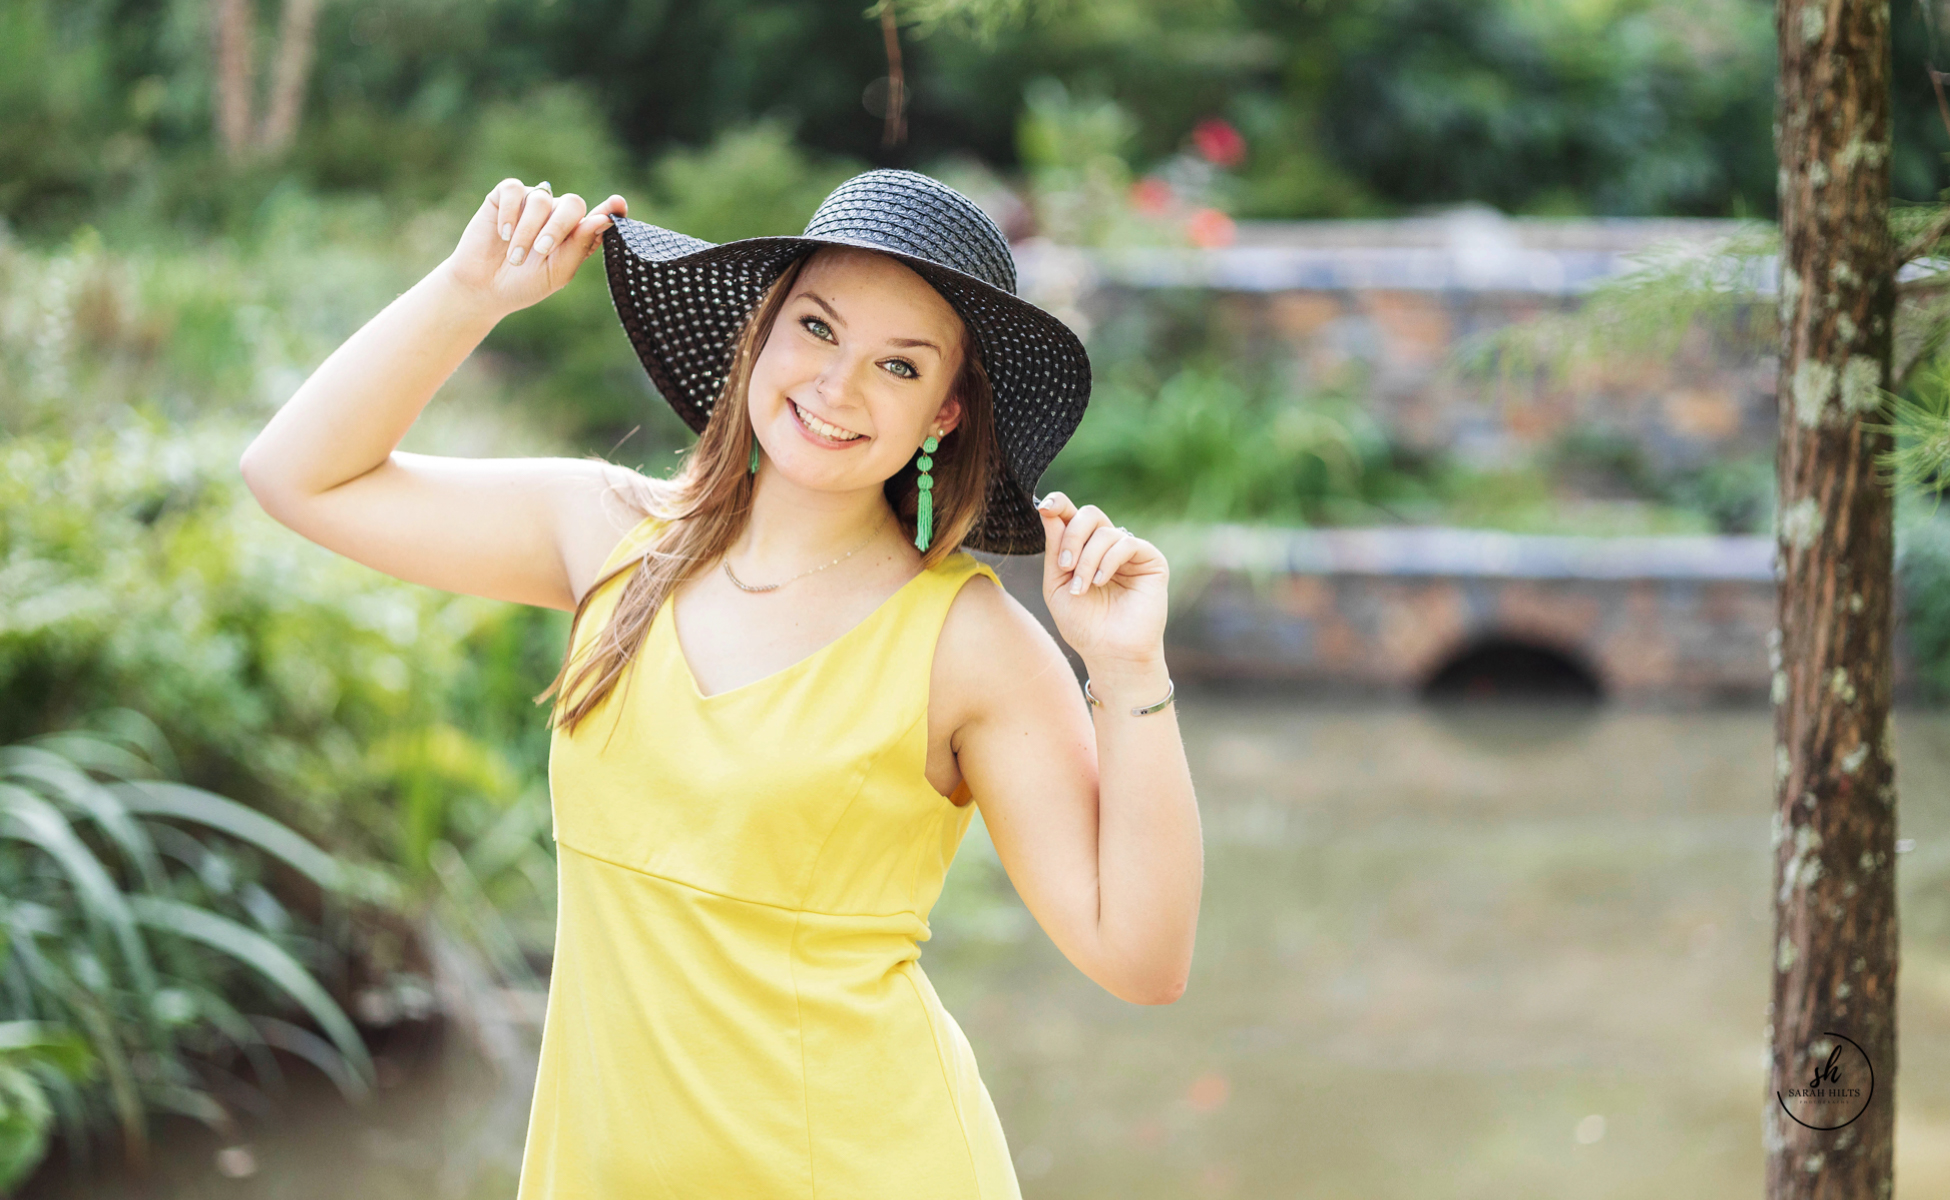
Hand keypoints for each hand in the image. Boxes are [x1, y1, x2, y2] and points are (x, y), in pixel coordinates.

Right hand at [441, 178, 627, 316]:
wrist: (482, 288)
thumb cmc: (524, 284)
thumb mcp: (556, 272)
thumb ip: (579, 246)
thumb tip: (603, 220)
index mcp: (577, 234)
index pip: (601, 216)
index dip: (612, 209)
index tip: (618, 204)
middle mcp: (557, 214)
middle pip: (572, 204)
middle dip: (558, 227)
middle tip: (541, 250)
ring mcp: (532, 203)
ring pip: (541, 200)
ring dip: (527, 231)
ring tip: (515, 257)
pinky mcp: (505, 196)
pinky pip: (514, 189)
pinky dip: (510, 213)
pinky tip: (502, 234)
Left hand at [1036, 492, 1168, 666]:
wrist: (1109, 652)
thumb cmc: (1083, 624)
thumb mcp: (1057, 585)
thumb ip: (1055, 550)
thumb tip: (1049, 512)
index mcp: (1085, 549)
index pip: (1073, 515)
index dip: (1059, 505)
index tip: (1044, 508)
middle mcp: (1108, 546)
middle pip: (1089, 515)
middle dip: (1072, 536)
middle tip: (1065, 565)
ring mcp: (1130, 552)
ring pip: (1105, 531)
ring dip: (1087, 559)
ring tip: (1082, 588)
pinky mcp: (1151, 560)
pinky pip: (1126, 543)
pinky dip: (1108, 561)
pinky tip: (1101, 582)